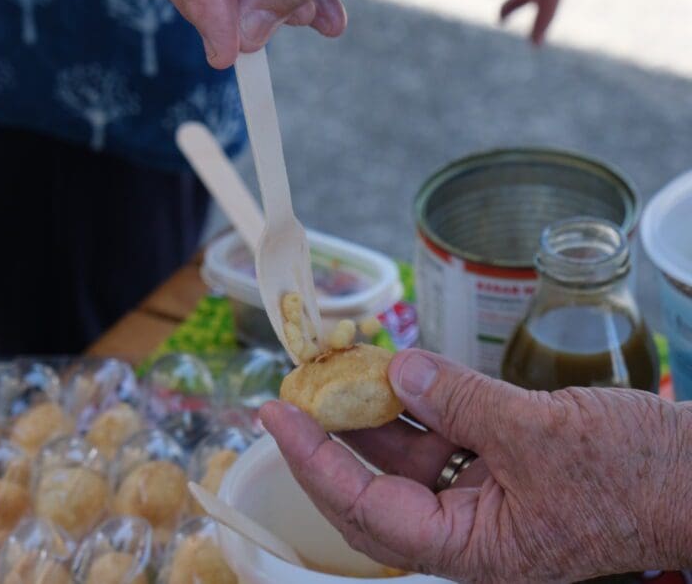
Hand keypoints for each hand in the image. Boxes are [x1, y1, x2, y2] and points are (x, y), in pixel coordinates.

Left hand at [260, 349, 691, 581]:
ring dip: (370, 417)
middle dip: (331, 443)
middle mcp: (468, 530)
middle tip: (291, 397)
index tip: (277, 418)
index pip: (369, 510)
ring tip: (336, 372)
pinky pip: (441, 439)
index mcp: (473, 548)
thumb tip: (398, 370)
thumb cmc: (639, 473)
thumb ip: (462, 401)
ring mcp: (483, 499)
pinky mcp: (499, 468)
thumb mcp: (542, 432)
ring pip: (404, 461)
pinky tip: (397, 372)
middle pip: (374, 491)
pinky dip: (417, 406)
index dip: (316, 463)